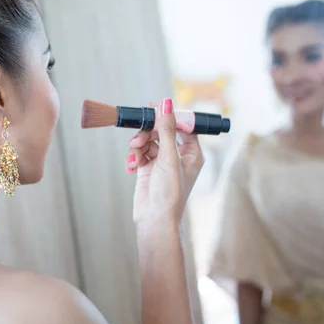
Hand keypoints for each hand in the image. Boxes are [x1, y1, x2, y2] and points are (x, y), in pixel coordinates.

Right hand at [127, 99, 203, 224]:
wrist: (154, 220)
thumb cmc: (170, 193)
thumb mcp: (169, 157)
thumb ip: (166, 129)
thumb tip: (166, 103)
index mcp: (192, 153)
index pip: (182, 126)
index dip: (168, 116)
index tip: (153, 108)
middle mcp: (178, 156)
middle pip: (161, 131)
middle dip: (148, 133)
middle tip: (139, 136)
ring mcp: (161, 162)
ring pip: (147, 141)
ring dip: (138, 146)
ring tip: (134, 155)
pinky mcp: (147, 169)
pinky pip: (139, 153)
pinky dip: (134, 157)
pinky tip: (132, 167)